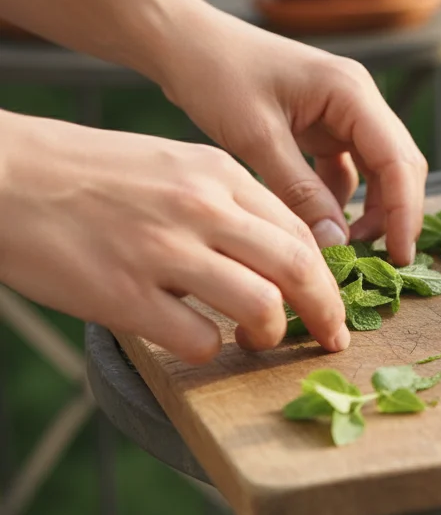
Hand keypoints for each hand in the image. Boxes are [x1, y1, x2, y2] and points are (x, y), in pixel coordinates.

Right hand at [0, 112, 349, 362]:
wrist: (1, 175)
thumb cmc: (83, 171)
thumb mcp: (170, 164)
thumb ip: (222, 199)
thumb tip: (269, 245)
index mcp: (217, 173)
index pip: (300, 229)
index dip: (327, 272)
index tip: (334, 300)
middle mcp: (201, 208)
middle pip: (298, 266)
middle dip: (327, 310)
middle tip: (332, 338)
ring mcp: (163, 251)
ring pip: (262, 304)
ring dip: (273, 333)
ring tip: (261, 341)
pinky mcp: (124, 294)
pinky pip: (198, 338)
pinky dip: (209, 350)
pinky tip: (198, 343)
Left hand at [161, 4, 428, 264]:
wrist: (182, 42)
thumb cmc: (216, 75)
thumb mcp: (256, 138)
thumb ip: (299, 191)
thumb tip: (336, 243)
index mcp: (352, 93)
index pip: (399, 160)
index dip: (405, 212)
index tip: (401, 256)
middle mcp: (358, 100)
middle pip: (399, 166)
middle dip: (394, 214)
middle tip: (382, 262)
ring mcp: (343, 112)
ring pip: (378, 170)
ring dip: (370, 208)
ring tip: (345, 247)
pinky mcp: (323, 125)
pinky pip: (347, 168)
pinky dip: (339, 198)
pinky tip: (320, 222)